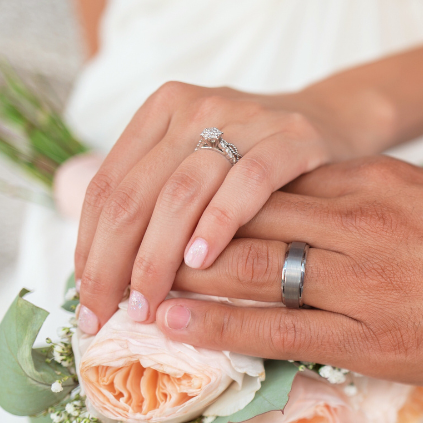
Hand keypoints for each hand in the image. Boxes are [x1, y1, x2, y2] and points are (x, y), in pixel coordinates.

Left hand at [74, 83, 371, 333]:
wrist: (335, 122)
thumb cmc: (258, 161)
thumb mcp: (200, 166)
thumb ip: (158, 201)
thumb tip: (105, 277)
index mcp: (162, 112)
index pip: (107, 188)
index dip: (89, 249)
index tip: (88, 301)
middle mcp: (195, 108)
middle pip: (135, 194)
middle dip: (113, 264)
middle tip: (110, 314)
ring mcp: (244, 118)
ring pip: (180, 193)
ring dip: (157, 257)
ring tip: (148, 303)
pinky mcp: (290, 137)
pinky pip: (246, 183)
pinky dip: (218, 224)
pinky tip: (201, 261)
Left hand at [154, 157, 422, 387]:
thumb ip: (371, 196)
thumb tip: (314, 204)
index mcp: (376, 181)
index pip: (274, 181)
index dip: (216, 195)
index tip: (180, 207)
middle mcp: (361, 222)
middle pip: (249, 218)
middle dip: (186, 232)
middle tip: (135, 243)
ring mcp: (365, 280)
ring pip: (254, 269)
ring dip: (187, 275)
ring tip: (136, 284)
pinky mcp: (373, 335)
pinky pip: (280, 328)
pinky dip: (220, 325)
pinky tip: (178, 324)